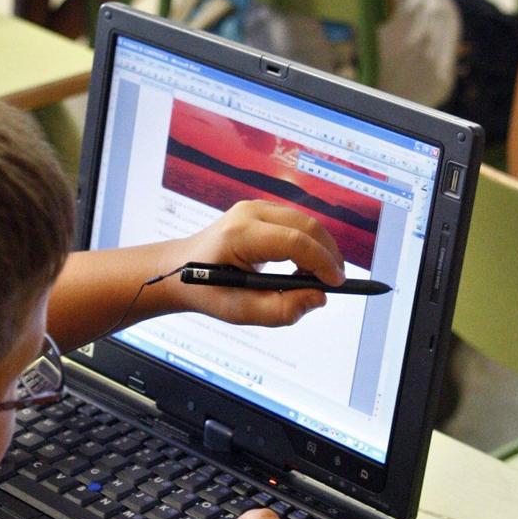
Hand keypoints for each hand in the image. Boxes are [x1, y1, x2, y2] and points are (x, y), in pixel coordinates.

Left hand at [154, 200, 346, 326]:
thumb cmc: (208, 290)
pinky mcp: (261, 210)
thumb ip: (280, 310)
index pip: (294, 241)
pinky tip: (305, 266)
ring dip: (320, 248)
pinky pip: (296, 223)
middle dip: (328, 253)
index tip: (337, 284)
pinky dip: (309, 243)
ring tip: (320, 277)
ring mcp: (255, 207)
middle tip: (337, 281)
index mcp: (239, 235)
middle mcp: (249, 213)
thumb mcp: (239, 311)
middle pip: (306, 225)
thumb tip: (318, 297)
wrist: (179, 269)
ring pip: (305, 221)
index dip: (321, 262)